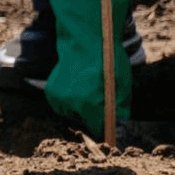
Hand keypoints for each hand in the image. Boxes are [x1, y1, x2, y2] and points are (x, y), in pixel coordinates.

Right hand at [41, 0, 132, 129]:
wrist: (84, 41)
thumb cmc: (107, 61)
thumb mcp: (122, 85)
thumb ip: (121, 108)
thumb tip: (119, 123)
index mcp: (90, 104)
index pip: (99, 128)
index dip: (107, 131)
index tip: (111, 133)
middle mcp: (72, 103)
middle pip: (85, 123)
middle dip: (94, 118)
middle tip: (103, 109)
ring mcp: (59, 97)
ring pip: (72, 115)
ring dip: (80, 111)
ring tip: (90, 97)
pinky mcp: (51, 91)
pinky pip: (61, 106)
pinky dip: (69, 103)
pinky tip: (78, 92)